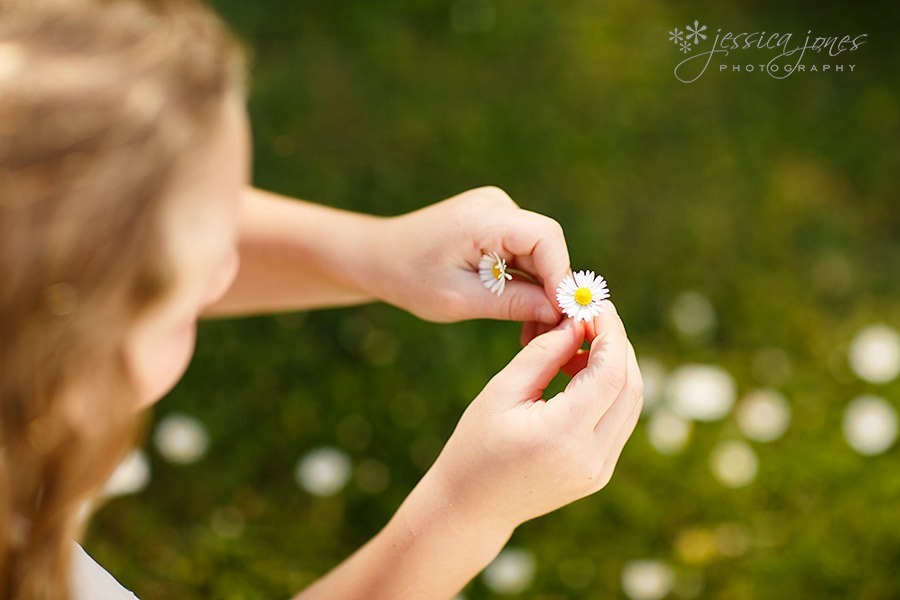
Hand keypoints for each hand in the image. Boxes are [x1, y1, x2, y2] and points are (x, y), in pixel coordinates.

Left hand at [369, 186, 569, 323]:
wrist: (378, 256)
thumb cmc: (409, 278)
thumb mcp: (460, 300)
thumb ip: (512, 303)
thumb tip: (560, 312)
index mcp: (482, 219)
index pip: (545, 237)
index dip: (561, 276)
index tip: (563, 315)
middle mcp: (495, 206)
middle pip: (546, 247)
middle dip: (552, 290)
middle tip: (552, 334)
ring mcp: (496, 212)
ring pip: (538, 254)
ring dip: (540, 291)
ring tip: (533, 331)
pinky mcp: (495, 224)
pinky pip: (524, 253)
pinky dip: (526, 283)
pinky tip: (522, 314)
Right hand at [423, 301, 642, 534]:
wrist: (471, 506)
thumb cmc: (475, 445)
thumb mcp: (502, 391)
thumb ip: (544, 353)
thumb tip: (577, 322)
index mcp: (563, 435)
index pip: (611, 372)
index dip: (610, 332)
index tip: (595, 305)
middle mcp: (592, 456)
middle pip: (631, 386)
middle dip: (616, 344)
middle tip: (590, 317)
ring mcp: (600, 469)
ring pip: (631, 403)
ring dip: (614, 366)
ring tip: (576, 345)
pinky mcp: (599, 473)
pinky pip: (619, 421)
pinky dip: (608, 390)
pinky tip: (577, 374)